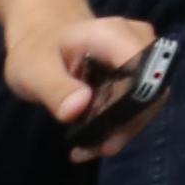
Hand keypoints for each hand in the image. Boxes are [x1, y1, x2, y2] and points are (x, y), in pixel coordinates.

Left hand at [5, 10, 167, 158]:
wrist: (44, 36)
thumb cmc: (37, 49)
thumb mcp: (33, 70)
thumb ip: (55, 88)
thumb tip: (78, 109)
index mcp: (113, 34)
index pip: (143, 69)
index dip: (133, 104)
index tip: (106, 135)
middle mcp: (137, 41)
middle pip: (150, 89)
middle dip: (127, 125)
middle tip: (95, 149)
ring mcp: (142, 56)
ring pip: (147, 99)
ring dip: (123, 129)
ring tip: (88, 149)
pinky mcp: (139, 72)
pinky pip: (139, 101)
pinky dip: (120, 124)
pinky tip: (92, 141)